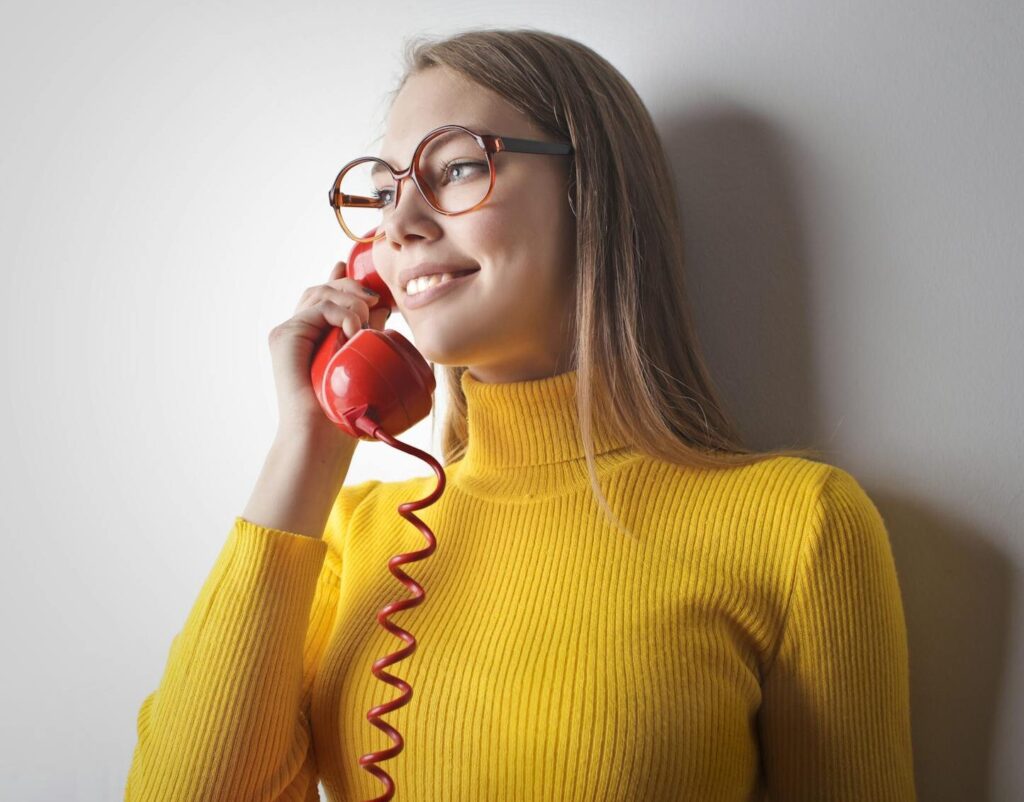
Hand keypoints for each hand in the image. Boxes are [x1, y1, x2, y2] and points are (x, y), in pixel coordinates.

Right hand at [267, 259, 391, 436]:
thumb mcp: (363, 360)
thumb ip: (368, 332)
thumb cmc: (343, 410)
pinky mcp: (284, 336)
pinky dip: (340, 313)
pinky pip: (317, 309)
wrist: (321, 435)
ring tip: (366, 322)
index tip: (356, 268)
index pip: (327, 298)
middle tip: (375, 298)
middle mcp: (300, 331)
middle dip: (353, 287)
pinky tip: (353, 329)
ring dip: (350, 300)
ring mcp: (290, 332)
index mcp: (315, 337)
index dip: (340, 279)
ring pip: (321, 294)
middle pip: (324, 290)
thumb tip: (383, 308)